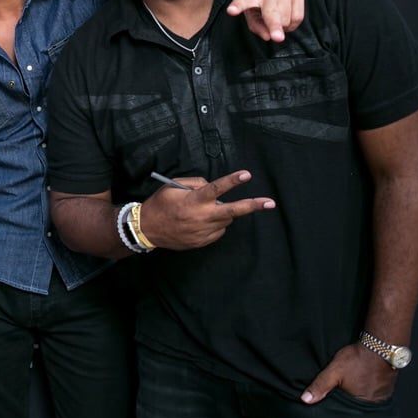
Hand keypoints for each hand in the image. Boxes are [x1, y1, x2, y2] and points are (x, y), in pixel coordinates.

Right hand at [141, 170, 274, 249]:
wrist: (147, 230)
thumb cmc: (159, 204)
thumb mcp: (172, 187)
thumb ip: (194, 183)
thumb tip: (211, 186)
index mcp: (193, 201)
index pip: (216, 188)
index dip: (232, 181)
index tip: (246, 175)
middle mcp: (201, 217)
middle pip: (232, 211)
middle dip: (252, 206)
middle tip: (270, 203)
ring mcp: (203, 231)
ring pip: (226, 220)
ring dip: (222, 213)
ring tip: (204, 211)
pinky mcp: (202, 241)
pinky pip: (218, 231)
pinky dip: (214, 224)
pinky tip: (199, 222)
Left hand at [227, 0, 303, 41]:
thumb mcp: (248, 0)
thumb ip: (254, 22)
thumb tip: (267, 37)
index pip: (243, 1)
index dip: (237, 6)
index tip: (231, 10)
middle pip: (272, 13)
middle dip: (275, 26)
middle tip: (277, 38)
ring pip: (287, 19)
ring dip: (282, 27)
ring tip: (277, 22)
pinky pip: (298, 17)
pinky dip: (292, 24)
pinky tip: (287, 22)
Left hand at [301, 342, 397, 404]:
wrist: (380, 346)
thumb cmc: (357, 359)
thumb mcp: (334, 371)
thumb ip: (320, 386)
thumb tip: (305, 400)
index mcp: (361, 404)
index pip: (346, 412)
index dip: (338, 409)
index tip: (332, 405)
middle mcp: (374, 404)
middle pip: (357, 408)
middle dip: (348, 403)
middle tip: (342, 393)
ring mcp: (382, 396)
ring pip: (366, 401)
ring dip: (359, 396)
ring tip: (352, 388)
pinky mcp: (387, 388)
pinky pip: (375, 393)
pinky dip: (368, 390)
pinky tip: (362, 383)